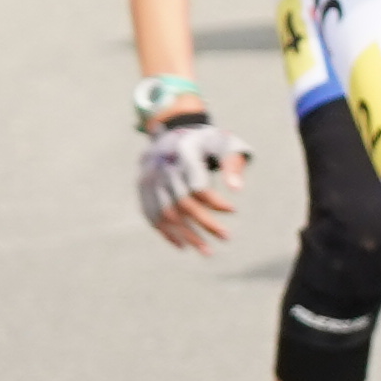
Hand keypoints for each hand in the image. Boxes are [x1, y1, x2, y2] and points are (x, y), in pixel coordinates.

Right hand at [138, 109, 245, 247]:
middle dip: (205, 224)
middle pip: (183, 203)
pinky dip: (165, 232)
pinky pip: (151, 214)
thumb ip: (232, 163)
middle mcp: (162, 166)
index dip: (215, 201)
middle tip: (226, 237)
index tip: (233, 211)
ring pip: (166, 213)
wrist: (173, 129)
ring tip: (207, 250)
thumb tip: (237, 190)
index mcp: (183, 152)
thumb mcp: (225, 143)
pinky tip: (183, 245)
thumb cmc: (206, 140)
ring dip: (186, 234)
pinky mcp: (143, 187)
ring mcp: (149, 177)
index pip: (197, 185)